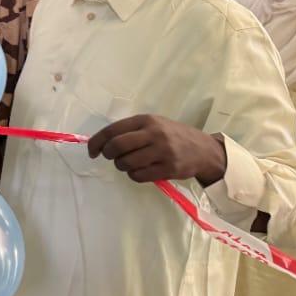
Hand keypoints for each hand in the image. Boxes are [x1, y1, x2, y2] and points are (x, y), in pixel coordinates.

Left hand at [87, 114, 226, 185]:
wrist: (204, 149)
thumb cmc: (173, 135)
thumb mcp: (154, 124)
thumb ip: (132, 130)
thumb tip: (102, 142)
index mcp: (146, 120)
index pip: (113, 130)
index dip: (97, 141)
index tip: (92, 151)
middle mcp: (154, 133)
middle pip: (117, 146)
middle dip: (108, 154)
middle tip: (110, 157)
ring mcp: (162, 151)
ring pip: (126, 162)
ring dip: (122, 166)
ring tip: (129, 163)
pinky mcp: (168, 168)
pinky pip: (138, 175)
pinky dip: (134, 175)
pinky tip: (140, 171)